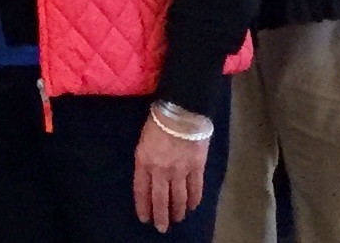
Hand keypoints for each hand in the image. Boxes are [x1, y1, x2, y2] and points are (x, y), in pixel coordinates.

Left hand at [133, 112, 208, 230]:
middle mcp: (161, 170)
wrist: (181, 111)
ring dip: (177, 211)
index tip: (145, 218)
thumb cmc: (158, 122)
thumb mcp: (143, 141)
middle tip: (162, 228)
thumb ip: (146, 160)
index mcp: (143, 161)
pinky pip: (195, 189)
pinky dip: (194, 200)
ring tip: (177, 219)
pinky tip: (192, 207)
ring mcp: (180, 170)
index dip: (143, 206)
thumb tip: (150, 177)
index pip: (142, 190)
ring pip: (179, 198)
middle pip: (160, 199)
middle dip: (161, 216)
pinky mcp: (197, 168)